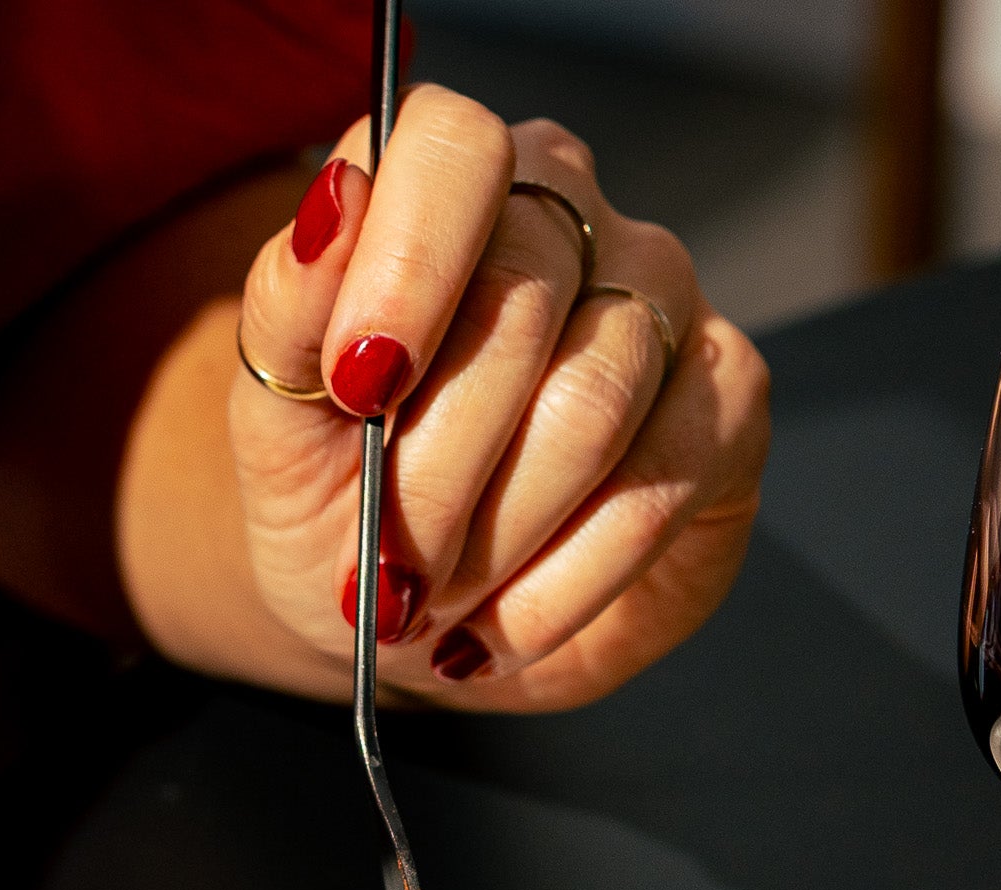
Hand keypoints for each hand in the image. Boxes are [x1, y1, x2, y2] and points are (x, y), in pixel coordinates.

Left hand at [227, 91, 768, 711]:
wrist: (398, 610)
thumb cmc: (330, 500)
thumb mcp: (273, 425)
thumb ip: (286, 313)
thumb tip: (332, 201)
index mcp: (448, 188)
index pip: (454, 149)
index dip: (408, 268)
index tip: (361, 388)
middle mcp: (571, 217)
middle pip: (519, 307)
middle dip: (431, 474)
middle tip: (383, 572)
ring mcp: (663, 302)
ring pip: (592, 406)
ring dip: (491, 540)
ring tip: (433, 602)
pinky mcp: (726, 403)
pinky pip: (656, 492)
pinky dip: (556, 590)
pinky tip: (495, 629)